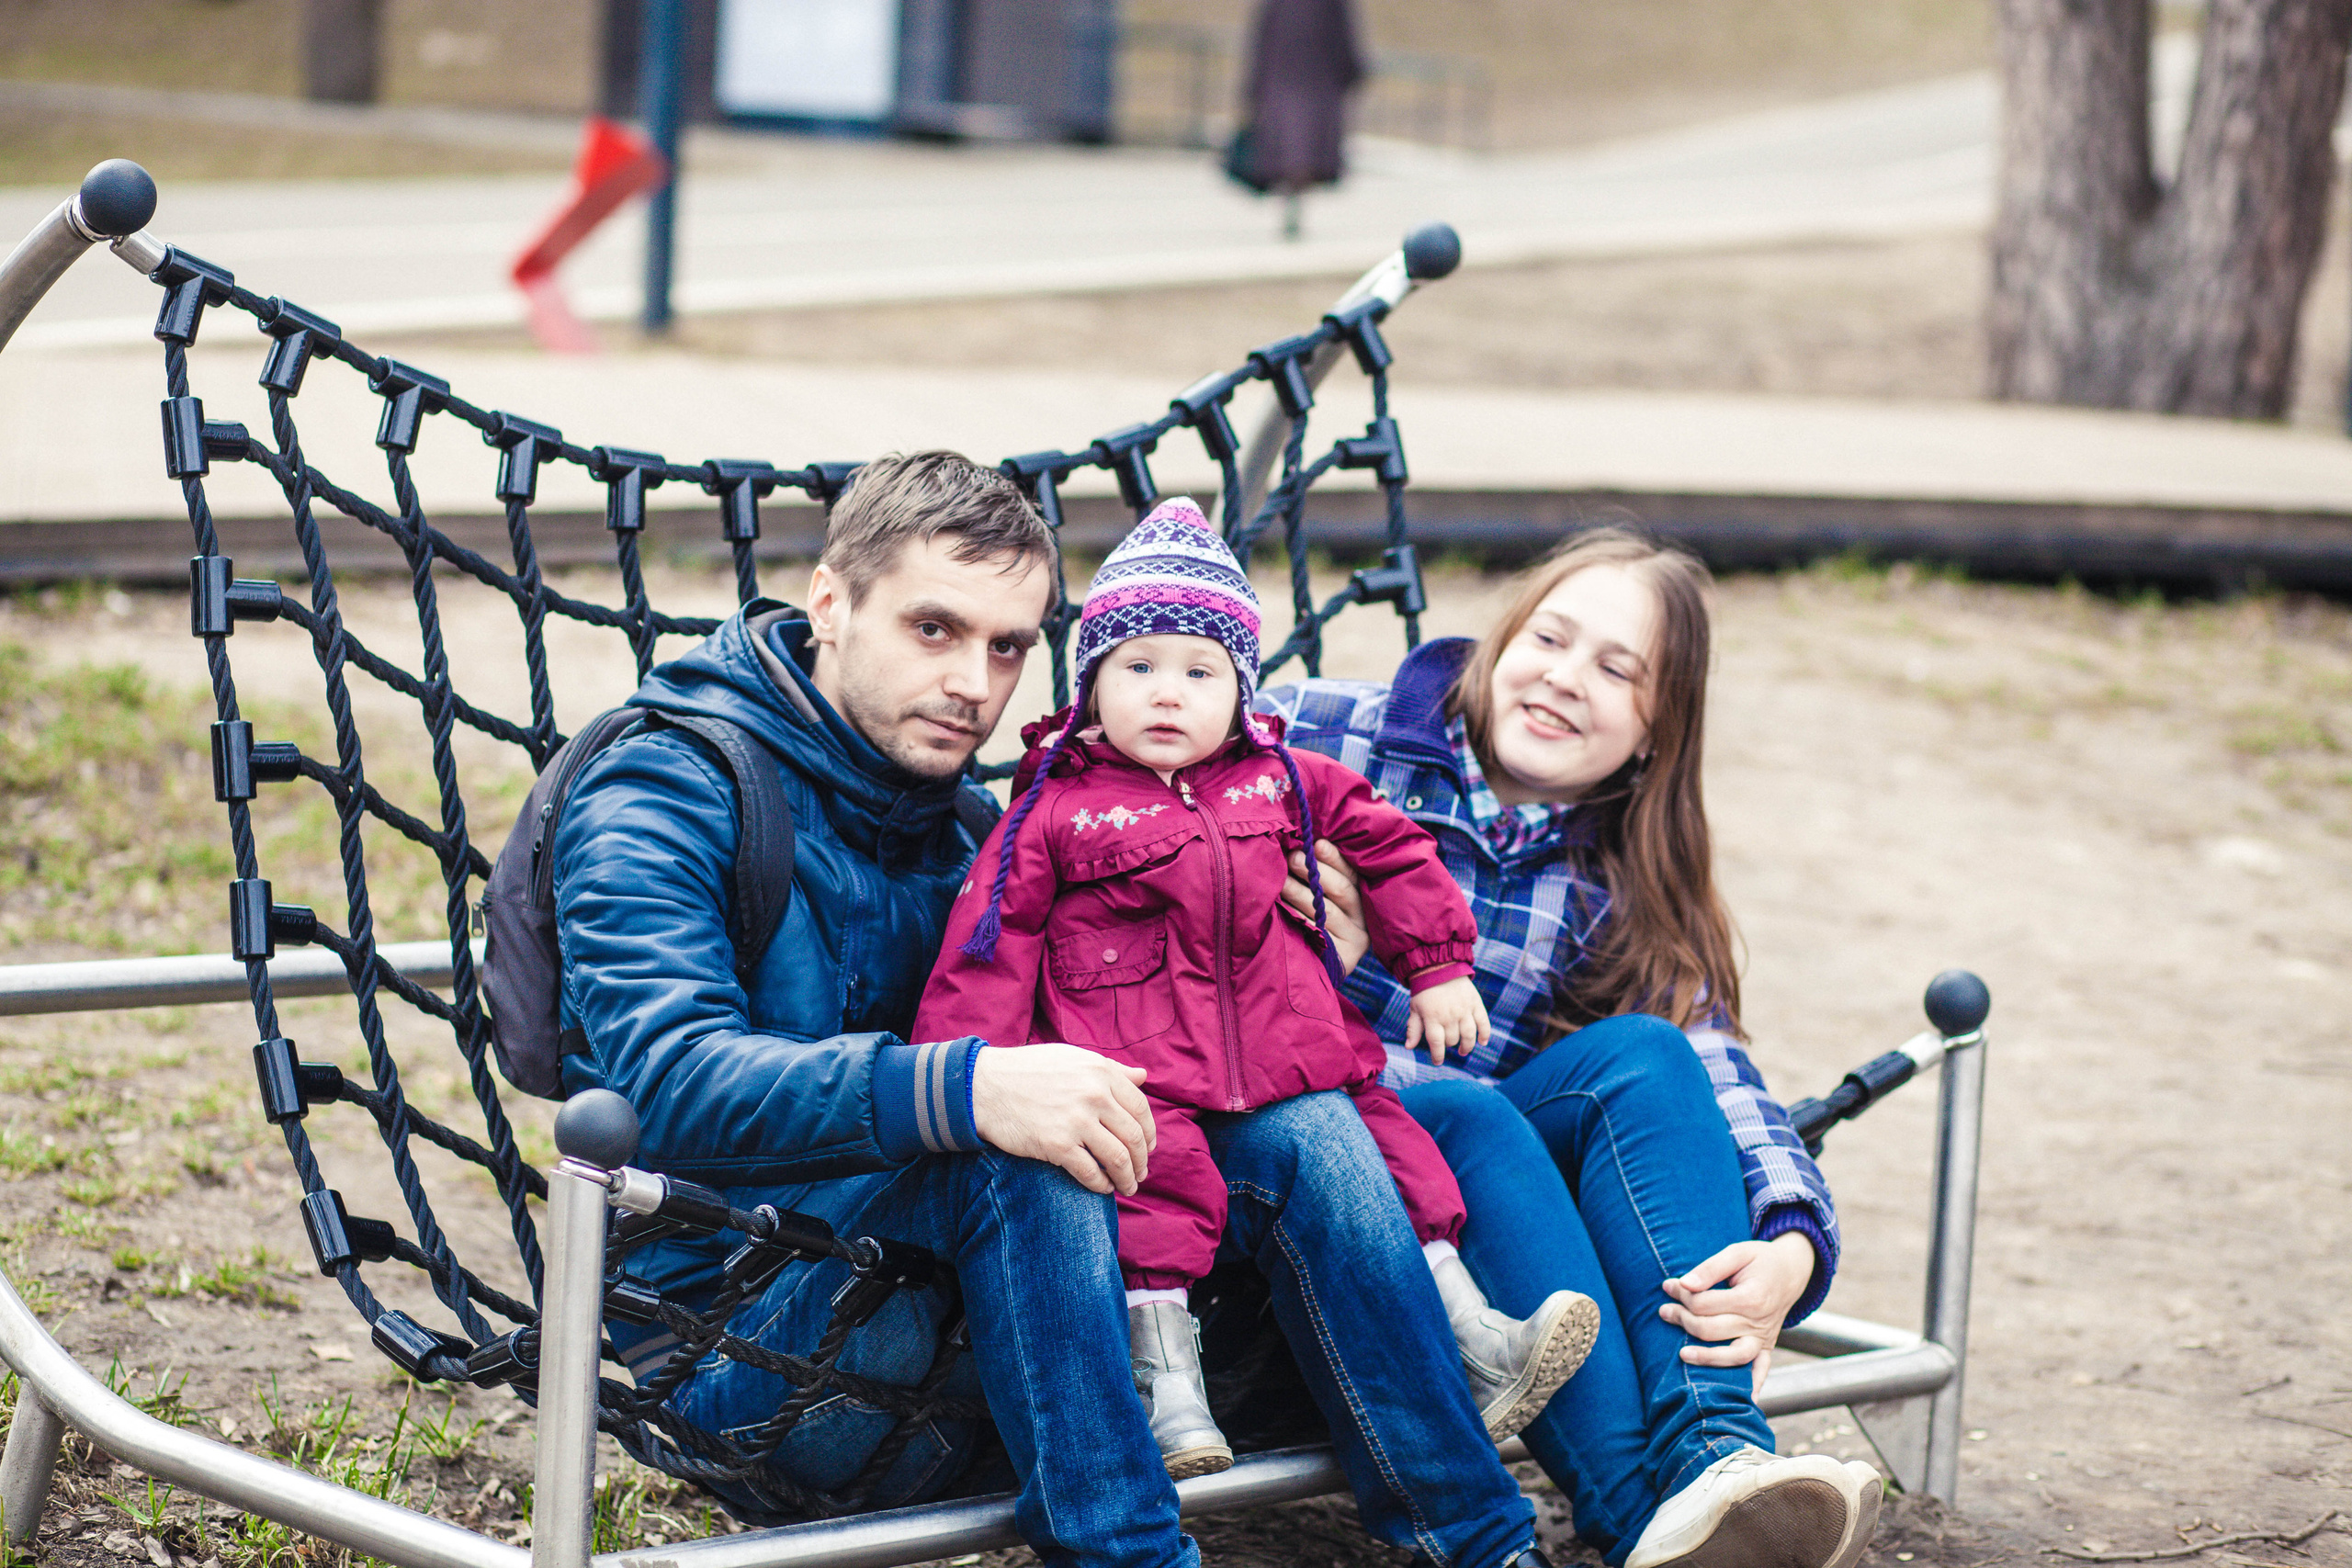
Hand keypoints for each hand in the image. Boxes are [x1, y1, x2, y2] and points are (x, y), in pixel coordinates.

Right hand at [970, 1043, 1155, 1196]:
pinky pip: (1091, 1173)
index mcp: (1101, 1072)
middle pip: (1134, 1137)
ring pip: (1118, 1159)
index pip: (1141, 1108)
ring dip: (1127, 1178)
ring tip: (1127, 1186)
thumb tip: (1143, 1076)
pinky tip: (1102, 1188)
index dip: (1149, 1132)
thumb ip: (1111, 1069)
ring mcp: (1077, 1121)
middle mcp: (1094, 1095)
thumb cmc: (1029, 1071)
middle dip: (1141, 1161)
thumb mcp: (1073, 1059)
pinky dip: (1101, 1185)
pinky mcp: (1058, 1145)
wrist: (985, 1086)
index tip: (1148, 1148)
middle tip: (1140, 1173)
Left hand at [1282, 838, 1367, 974]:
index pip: (1351, 872)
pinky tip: (1284, 908)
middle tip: (1292, 857)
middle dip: (1315, 871)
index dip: (1334, 857)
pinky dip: (1299, 919)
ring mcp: (1355, 940)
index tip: (1315, 844)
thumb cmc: (1311, 920)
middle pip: (1341, 889)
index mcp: (1363, 897)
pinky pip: (1318, 934)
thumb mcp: (1322, 894)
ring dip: (1301, 892)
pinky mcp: (1343, 958)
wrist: (1311, 969)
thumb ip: (1319, 872)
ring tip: (1282, 880)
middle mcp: (1363, 918)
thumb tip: (1303, 842)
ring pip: (1327, 911)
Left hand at [1404, 975, 1489, 1064]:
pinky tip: (1482, 1042)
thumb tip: (1409, 1047)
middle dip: (1449, 1045)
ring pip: (1469, 1035)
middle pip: (1452, 1040)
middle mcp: (1449, 1016)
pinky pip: (1483, 1023)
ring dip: (1467, 1046)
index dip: (1437, 1056)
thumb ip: (1413, 1028)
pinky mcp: (1475, 1004)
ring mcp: (1464, 1010)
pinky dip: (1485, 1034)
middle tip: (1448, 1044)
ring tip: (1463, 1050)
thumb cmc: (1425, 991)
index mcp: (1432, 1017)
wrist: (1440, 968)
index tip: (1437, 1062)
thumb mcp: (1415, 1009)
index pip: (1436, 1043)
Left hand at [1657, 1232, 1816, 1393]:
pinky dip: (1754, 1385)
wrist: (1791, 1271)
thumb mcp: (1737, 1252)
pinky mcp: (1767, 1347)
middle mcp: (1759, 1322)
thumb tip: (1684, 1284)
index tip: (1668, 1285)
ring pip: (1733, 1356)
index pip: (1705, 1303)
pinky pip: (1761, 1369)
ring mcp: (1764, 1338)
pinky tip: (1745, 1400)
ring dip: (1705, 1357)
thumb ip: (1710, 1268)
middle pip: (1711, 1329)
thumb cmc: (1760, 1260)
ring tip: (1681, 1353)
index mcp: (1752, 1297)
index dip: (1681, 1294)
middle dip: (1682, 1319)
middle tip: (1664, 1310)